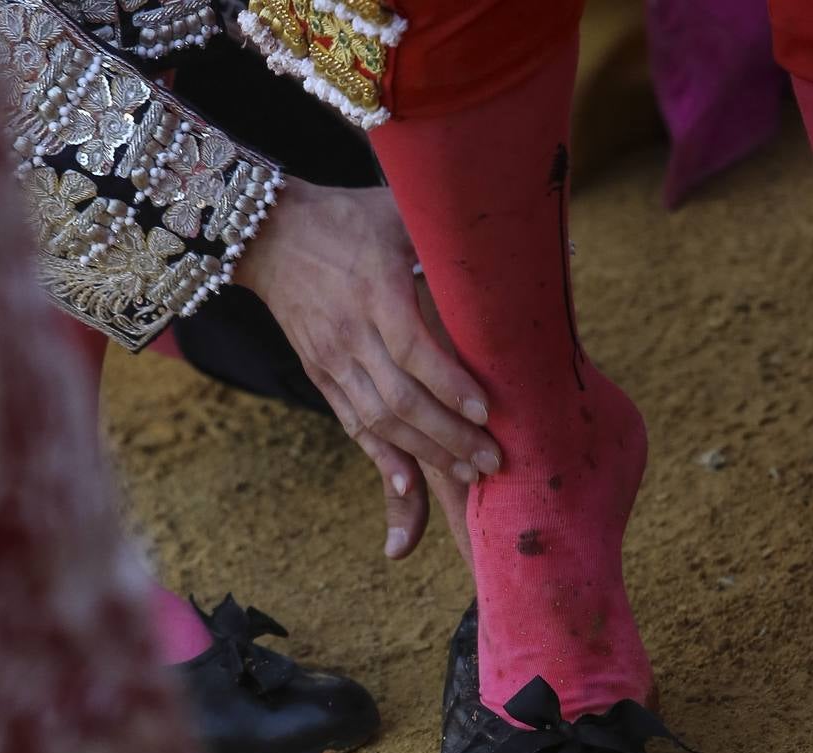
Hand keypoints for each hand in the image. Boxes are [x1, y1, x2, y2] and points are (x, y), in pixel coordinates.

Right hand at [234, 178, 498, 557]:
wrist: (269, 232)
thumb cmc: (350, 216)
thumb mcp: (400, 211)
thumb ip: (457, 234)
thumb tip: (543, 242)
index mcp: (375, 289)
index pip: (413, 349)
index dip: (450, 385)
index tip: (487, 410)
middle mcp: (350, 331)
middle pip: (399, 398)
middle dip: (449, 436)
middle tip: (492, 460)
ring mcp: (332, 357)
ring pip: (378, 419)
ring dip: (424, 453)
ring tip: (467, 473)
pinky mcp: (320, 372)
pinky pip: (351, 421)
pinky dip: (380, 455)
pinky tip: (406, 482)